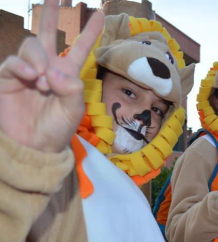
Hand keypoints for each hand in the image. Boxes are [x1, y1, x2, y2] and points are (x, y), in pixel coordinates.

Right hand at [0, 0, 103, 152]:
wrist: (33, 146)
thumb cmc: (57, 130)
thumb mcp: (72, 111)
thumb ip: (70, 90)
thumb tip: (54, 70)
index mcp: (68, 74)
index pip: (80, 48)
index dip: (90, 31)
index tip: (101, 12)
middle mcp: (48, 67)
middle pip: (50, 34)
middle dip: (53, 14)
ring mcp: (28, 71)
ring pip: (32, 46)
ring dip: (39, 58)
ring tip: (43, 79)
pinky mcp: (8, 78)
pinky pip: (13, 62)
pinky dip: (22, 65)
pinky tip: (31, 76)